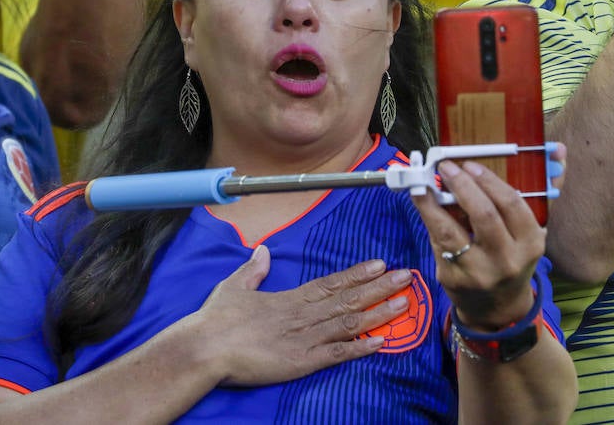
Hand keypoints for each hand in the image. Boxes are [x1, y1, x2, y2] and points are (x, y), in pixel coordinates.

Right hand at [193, 247, 409, 385]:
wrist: (205, 347)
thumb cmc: (216, 319)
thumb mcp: (234, 286)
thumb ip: (253, 269)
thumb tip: (262, 251)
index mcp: (290, 299)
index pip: (331, 282)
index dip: (357, 274)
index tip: (380, 264)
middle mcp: (303, 315)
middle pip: (348, 298)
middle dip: (380, 287)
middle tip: (407, 276)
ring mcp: (304, 338)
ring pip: (349, 322)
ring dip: (378, 312)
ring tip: (404, 303)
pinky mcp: (301, 362)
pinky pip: (336, 354)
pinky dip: (359, 348)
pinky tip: (381, 342)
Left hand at [412, 159, 550, 330]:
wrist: (498, 309)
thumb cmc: (515, 257)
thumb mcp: (532, 231)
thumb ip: (543, 190)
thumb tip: (558, 148)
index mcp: (531, 244)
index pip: (513, 205)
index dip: (490, 181)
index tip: (471, 165)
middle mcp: (507, 260)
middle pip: (483, 215)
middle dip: (462, 186)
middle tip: (447, 167)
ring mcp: (478, 272)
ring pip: (450, 230)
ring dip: (433, 200)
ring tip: (425, 181)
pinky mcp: (452, 279)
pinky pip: (436, 241)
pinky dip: (426, 216)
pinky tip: (421, 199)